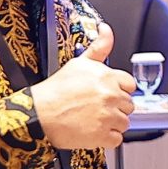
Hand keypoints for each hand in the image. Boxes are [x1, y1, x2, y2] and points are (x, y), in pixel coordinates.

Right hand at [29, 23, 135, 149]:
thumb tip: (106, 29)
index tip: (106, 94)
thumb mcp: (78, 63)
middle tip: (95, 107)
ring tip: (92, 119)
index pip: (129, 85)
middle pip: (128, 104)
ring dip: (111, 123)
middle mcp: (110, 95)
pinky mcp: (103, 135)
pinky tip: (92, 131)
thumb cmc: (55, 90)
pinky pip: (116, 139)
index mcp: (107, 77)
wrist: (38, 114)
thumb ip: (99, 47)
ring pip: (124, 122)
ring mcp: (108, 116)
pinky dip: (106, 138)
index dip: (118, 90)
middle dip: (115, 107)